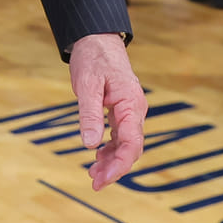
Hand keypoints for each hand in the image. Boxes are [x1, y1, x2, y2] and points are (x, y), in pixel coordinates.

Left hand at [68, 33, 146, 190]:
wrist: (97, 39)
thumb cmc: (93, 58)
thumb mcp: (87, 85)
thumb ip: (90, 114)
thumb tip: (90, 144)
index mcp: (131, 104)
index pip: (132, 143)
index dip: (119, 165)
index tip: (102, 180)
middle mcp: (135, 110)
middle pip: (131, 148)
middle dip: (114, 169)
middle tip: (94, 184)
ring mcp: (130, 111)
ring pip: (126, 144)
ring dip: (111, 161)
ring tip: (92, 175)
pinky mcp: (122, 111)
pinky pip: (120, 135)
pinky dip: (109, 149)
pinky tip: (97, 158)